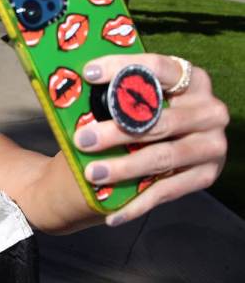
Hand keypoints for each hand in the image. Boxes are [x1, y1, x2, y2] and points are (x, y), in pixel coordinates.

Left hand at [72, 54, 228, 226]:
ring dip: (125, 168)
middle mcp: (208, 110)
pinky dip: (137, 204)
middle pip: (159, 119)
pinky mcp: (205, 175)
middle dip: (117, 131)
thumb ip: (115, 96)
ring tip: (92, 174)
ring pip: (163, 157)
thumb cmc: (135, 121)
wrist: (152, 156)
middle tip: (82, 139)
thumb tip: (70, 85)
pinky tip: (112, 215)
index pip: (158, 68)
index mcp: (191, 80)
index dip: (123, 67)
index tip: (88, 73)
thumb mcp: (130, 104)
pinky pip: (167, 191)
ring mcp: (211, 144)